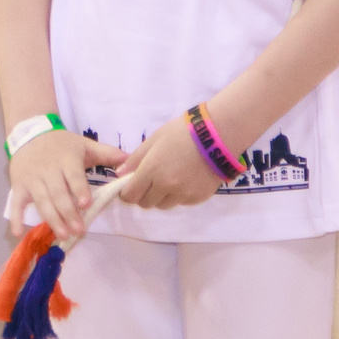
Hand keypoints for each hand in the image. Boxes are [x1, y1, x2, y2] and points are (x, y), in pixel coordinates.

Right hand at [4, 128, 117, 242]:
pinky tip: (18, 233)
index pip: (73, 176)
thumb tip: (130, 160)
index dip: (78, 190)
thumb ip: (107, 153)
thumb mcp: (84, 144)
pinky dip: (16, 218)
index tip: (85, 204)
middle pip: (58, 194)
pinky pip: (16, 203)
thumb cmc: (61, 144)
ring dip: (52, 219)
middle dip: (68, 213)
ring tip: (63, 235)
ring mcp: (31, 179)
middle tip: (79, 230)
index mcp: (66, 160)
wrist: (29, 132)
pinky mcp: (19, 186)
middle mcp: (48, 170)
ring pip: (41, 201)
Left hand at [109, 111, 226, 211]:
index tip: (129, 186)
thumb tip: (120, 174)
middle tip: (149, 182)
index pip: (130, 195)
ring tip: (169, 179)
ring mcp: (183, 194)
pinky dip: (178, 196)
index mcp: (152, 170)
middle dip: (143, 195)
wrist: (218, 136)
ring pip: (163, 205)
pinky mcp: (198, 198)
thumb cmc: (182, 132)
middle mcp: (166, 186)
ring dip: (160, 197)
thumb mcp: (154, 140)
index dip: (127, 193)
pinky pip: (181, 203)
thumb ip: (135, 159)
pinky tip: (185, 179)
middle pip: (145, 204)